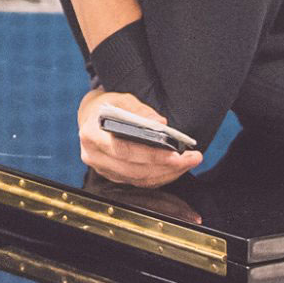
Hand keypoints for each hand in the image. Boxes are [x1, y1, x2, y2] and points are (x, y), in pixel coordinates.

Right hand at [78, 88, 201, 187]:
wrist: (90, 118)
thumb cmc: (106, 107)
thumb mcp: (121, 100)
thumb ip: (139, 110)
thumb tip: (161, 124)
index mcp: (92, 135)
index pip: (123, 150)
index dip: (151, 155)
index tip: (176, 154)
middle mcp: (94, 156)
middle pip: (134, 169)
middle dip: (167, 166)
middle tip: (192, 159)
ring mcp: (103, 169)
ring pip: (139, 179)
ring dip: (168, 173)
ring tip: (190, 162)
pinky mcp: (114, 176)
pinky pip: (140, 182)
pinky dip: (160, 177)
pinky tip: (177, 168)